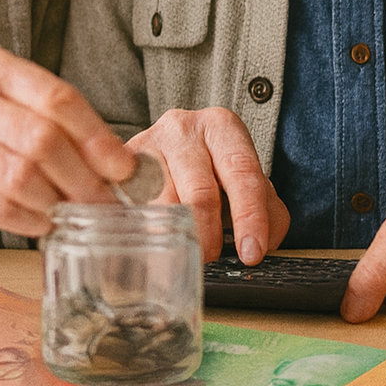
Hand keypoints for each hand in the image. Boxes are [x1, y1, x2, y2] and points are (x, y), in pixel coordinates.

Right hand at [0, 40, 134, 241]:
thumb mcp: (4, 119)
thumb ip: (53, 129)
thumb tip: (121, 165)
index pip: (56, 95)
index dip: (96, 136)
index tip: (123, 168)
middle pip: (41, 135)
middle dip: (83, 176)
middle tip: (105, 203)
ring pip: (19, 172)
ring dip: (56, 202)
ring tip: (74, 216)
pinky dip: (27, 220)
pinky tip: (41, 226)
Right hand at [127, 106, 288, 263]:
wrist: (169, 147)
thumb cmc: (213, 170)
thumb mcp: (246, 182)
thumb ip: (267, 210)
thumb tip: (263, 243)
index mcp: (222, 127)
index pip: (241, 171)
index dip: (249, 216)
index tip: (252, 252)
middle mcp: (182, 129)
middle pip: (200, 192)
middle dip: (209, 235)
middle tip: (212, 258)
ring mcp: (147, 144)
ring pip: (163, 204)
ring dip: (175, 237)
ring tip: (182, 251)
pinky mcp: (118, 167)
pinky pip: (131, 207)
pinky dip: (144, 231)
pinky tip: (152, 243)